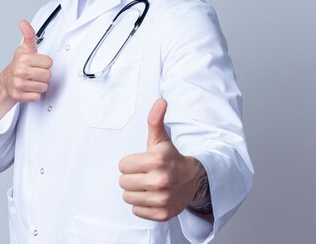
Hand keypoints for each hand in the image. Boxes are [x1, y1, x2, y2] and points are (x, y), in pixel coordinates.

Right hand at [0, 20, 52, 125]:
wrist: (6, 81)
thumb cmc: (19, 64)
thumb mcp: (25, 48)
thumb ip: (28, 35)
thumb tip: (23, 22)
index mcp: (24, 59)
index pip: (49, 63)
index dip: (45, 64)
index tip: (37, 64)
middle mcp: (20, 71)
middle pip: (48, 75)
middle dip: (43, 75)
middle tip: (34, 73)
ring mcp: (19, 84)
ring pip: (44, 87)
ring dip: (39, 85)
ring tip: (31, 80)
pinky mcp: (19, 96)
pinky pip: (37, 96)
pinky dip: (35, 94)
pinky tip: (28, 89)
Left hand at [118, 98, 201, 221]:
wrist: (193, 180)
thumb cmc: (171, 158)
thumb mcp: (161, 139)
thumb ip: (155, 120)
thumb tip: (161, 101)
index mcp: (156, 160)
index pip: (122, 165)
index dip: (131, 163)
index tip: (144, 162)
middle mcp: (160, 180)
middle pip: (123, 183)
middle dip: (132, 177)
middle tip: (147, 174)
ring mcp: (163, 199)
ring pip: (128, 198)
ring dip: (136, 192)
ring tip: (150, 185)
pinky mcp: (163, 214)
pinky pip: (137, 211)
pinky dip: (143, 206)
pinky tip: (154, 197)